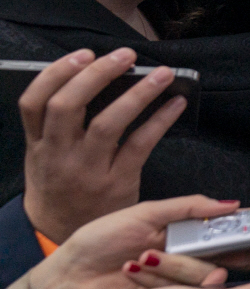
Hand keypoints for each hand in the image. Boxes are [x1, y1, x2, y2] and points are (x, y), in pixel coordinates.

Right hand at [21, 48, 187, 242]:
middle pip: (68, 106)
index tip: (83, 54)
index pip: (33, 102)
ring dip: (139, 93)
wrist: (61, 234)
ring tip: (162, 74)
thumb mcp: (43, 155)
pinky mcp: (117, 182)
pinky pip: (141, 144)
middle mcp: (59, 155)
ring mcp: (87, 170)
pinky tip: (176, 104)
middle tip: (125, 56)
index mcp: (39, 144)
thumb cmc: (59, 186)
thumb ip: (58, 124)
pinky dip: (161, 120)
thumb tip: (96, 77)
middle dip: (97, 74)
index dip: (56, 73)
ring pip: (108, 123)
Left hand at [28, 196, 249, 288]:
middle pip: (232, 258)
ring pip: (209, 277)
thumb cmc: (95, 245)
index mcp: (185, 234)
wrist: (64, 283)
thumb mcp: (143, 213)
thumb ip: (188, 207)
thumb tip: (227, 204)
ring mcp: (178, 285)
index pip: (229, 231)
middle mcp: (187, 260)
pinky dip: (172, 284)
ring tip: (173, 264)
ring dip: (198, 271)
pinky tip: (147, 273)